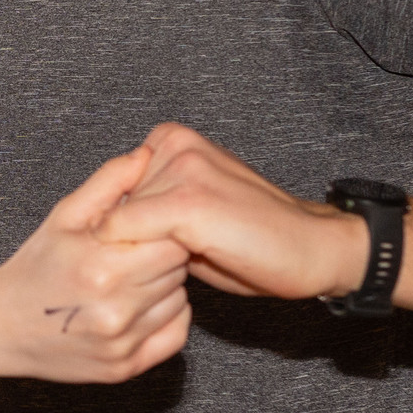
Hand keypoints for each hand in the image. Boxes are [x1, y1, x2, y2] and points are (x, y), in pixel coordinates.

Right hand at [0, 145, 193, 384]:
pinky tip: (139, 305)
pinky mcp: (125, 368)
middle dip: (162, 254)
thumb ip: (108, 182)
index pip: (170, 239)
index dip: (163, 227)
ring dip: (164, 286)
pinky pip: (176, 333)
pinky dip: (167, 317)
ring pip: (179, 299)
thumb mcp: (64, 216)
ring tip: (130, 279)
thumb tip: (146, 154)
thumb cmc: (33, 266)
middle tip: (134, 253)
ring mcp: (121, 343)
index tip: (145, 227)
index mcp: (100, 266)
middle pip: (177, 269)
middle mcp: (114, 309)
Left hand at [97, 123, 373, 301]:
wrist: (312, 249)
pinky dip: (135, 263)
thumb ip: (149, 208)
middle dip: (125, 241)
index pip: (112, 188)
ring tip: (178, 265)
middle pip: (111, 204)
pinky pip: (128, 234)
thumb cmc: (253, 240)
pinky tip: (173, 273)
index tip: (133, 253)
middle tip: (163, 263)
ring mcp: (180, 169)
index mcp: (172, 139)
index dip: (119, 230)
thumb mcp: (189, 215)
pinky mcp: (185, 201)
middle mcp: (173, 144)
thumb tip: (100, 228)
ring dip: (132, 254)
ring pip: (116, 223)